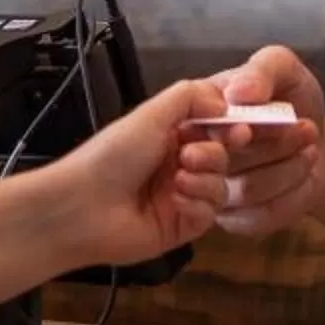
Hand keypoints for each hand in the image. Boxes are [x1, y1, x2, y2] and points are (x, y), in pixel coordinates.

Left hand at [42, 79, 231, 267]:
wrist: (84, 206)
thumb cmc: (114, 155)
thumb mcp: (150, 114)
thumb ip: (189, 97)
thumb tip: (225, 102)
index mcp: (170, 135)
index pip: (213, 127)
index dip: (228, 127)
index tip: (239, 128)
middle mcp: (178, 164)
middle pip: (222, 157)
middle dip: (212, 155)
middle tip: (188, 157)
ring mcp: (182, 197)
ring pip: (220, 185)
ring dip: (204, 180)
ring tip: (178, 181)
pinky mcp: (183, 226)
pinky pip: (210, 214)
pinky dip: (196, 205)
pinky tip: (174, 202)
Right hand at [203, 46, 324, 237]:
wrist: (314, 138)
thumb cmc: (290, 98)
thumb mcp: (282, 68)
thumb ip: (262, 70)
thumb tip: (241, 93)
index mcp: (195, 115)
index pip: (193, 132)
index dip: (223, 133)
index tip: (252, 127)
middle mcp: (195, 156)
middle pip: (218, 166)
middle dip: (268, 148)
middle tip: (308, 129)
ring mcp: (214, 192)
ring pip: (246, 192)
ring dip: (289, 169)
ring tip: (312, 147)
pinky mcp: (237, 219)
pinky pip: (261, 217)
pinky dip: (294, 194)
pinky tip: (309, 176)